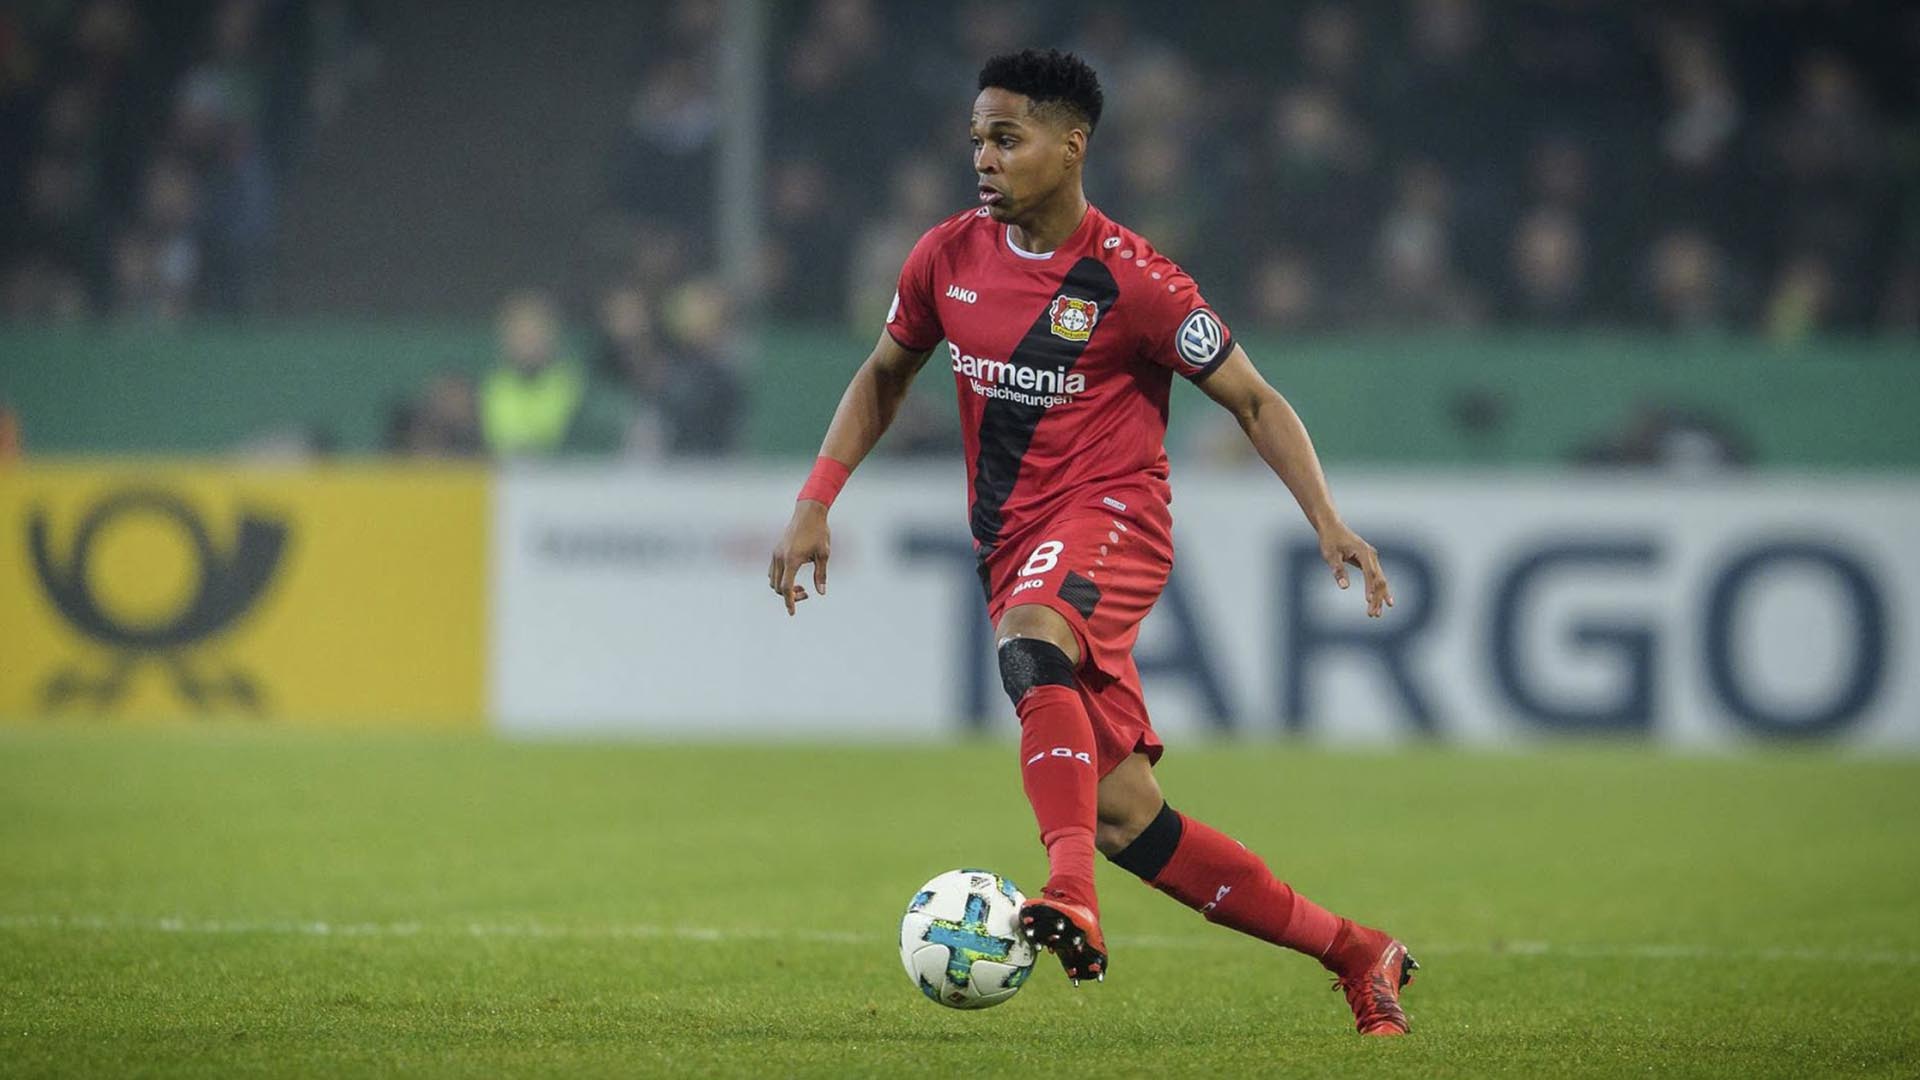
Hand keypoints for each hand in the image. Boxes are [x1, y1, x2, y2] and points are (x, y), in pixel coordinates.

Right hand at [768, 501, 830, 615]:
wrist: (808, 513)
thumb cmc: (818, 532)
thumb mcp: (823, 554)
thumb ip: (821, 575)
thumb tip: (821, 592)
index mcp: (791, 560)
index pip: (786, 587)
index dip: (789, 602)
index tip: (792, 613)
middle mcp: (780, 557)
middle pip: (777, 587)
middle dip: (790, 595)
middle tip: (807, 593)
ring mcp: (776, 553)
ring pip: (772, 580)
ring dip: (784, 587)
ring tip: (802, 587)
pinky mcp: (776, 550)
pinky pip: (772, 571)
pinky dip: (779, 579)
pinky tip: (793, 576)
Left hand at [1318, 520, 1392, 617]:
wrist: (1332, 527)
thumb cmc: (1330, 540)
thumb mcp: (1330, 555)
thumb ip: (1338, 570)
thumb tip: (1344, 587)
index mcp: (1363, 552)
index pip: (1369, 573)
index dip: (1370, 588)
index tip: (1368, 601)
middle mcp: (1372, 555)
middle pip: (1378, 579)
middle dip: (1377, 598)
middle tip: (1373, 615)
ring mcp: (1372, 558)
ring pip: (1380, 580)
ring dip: (1379, 597)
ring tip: (1377, 614)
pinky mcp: (1370, 561)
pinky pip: (1377, 578)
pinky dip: (1380, 590)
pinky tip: (1386, 602)